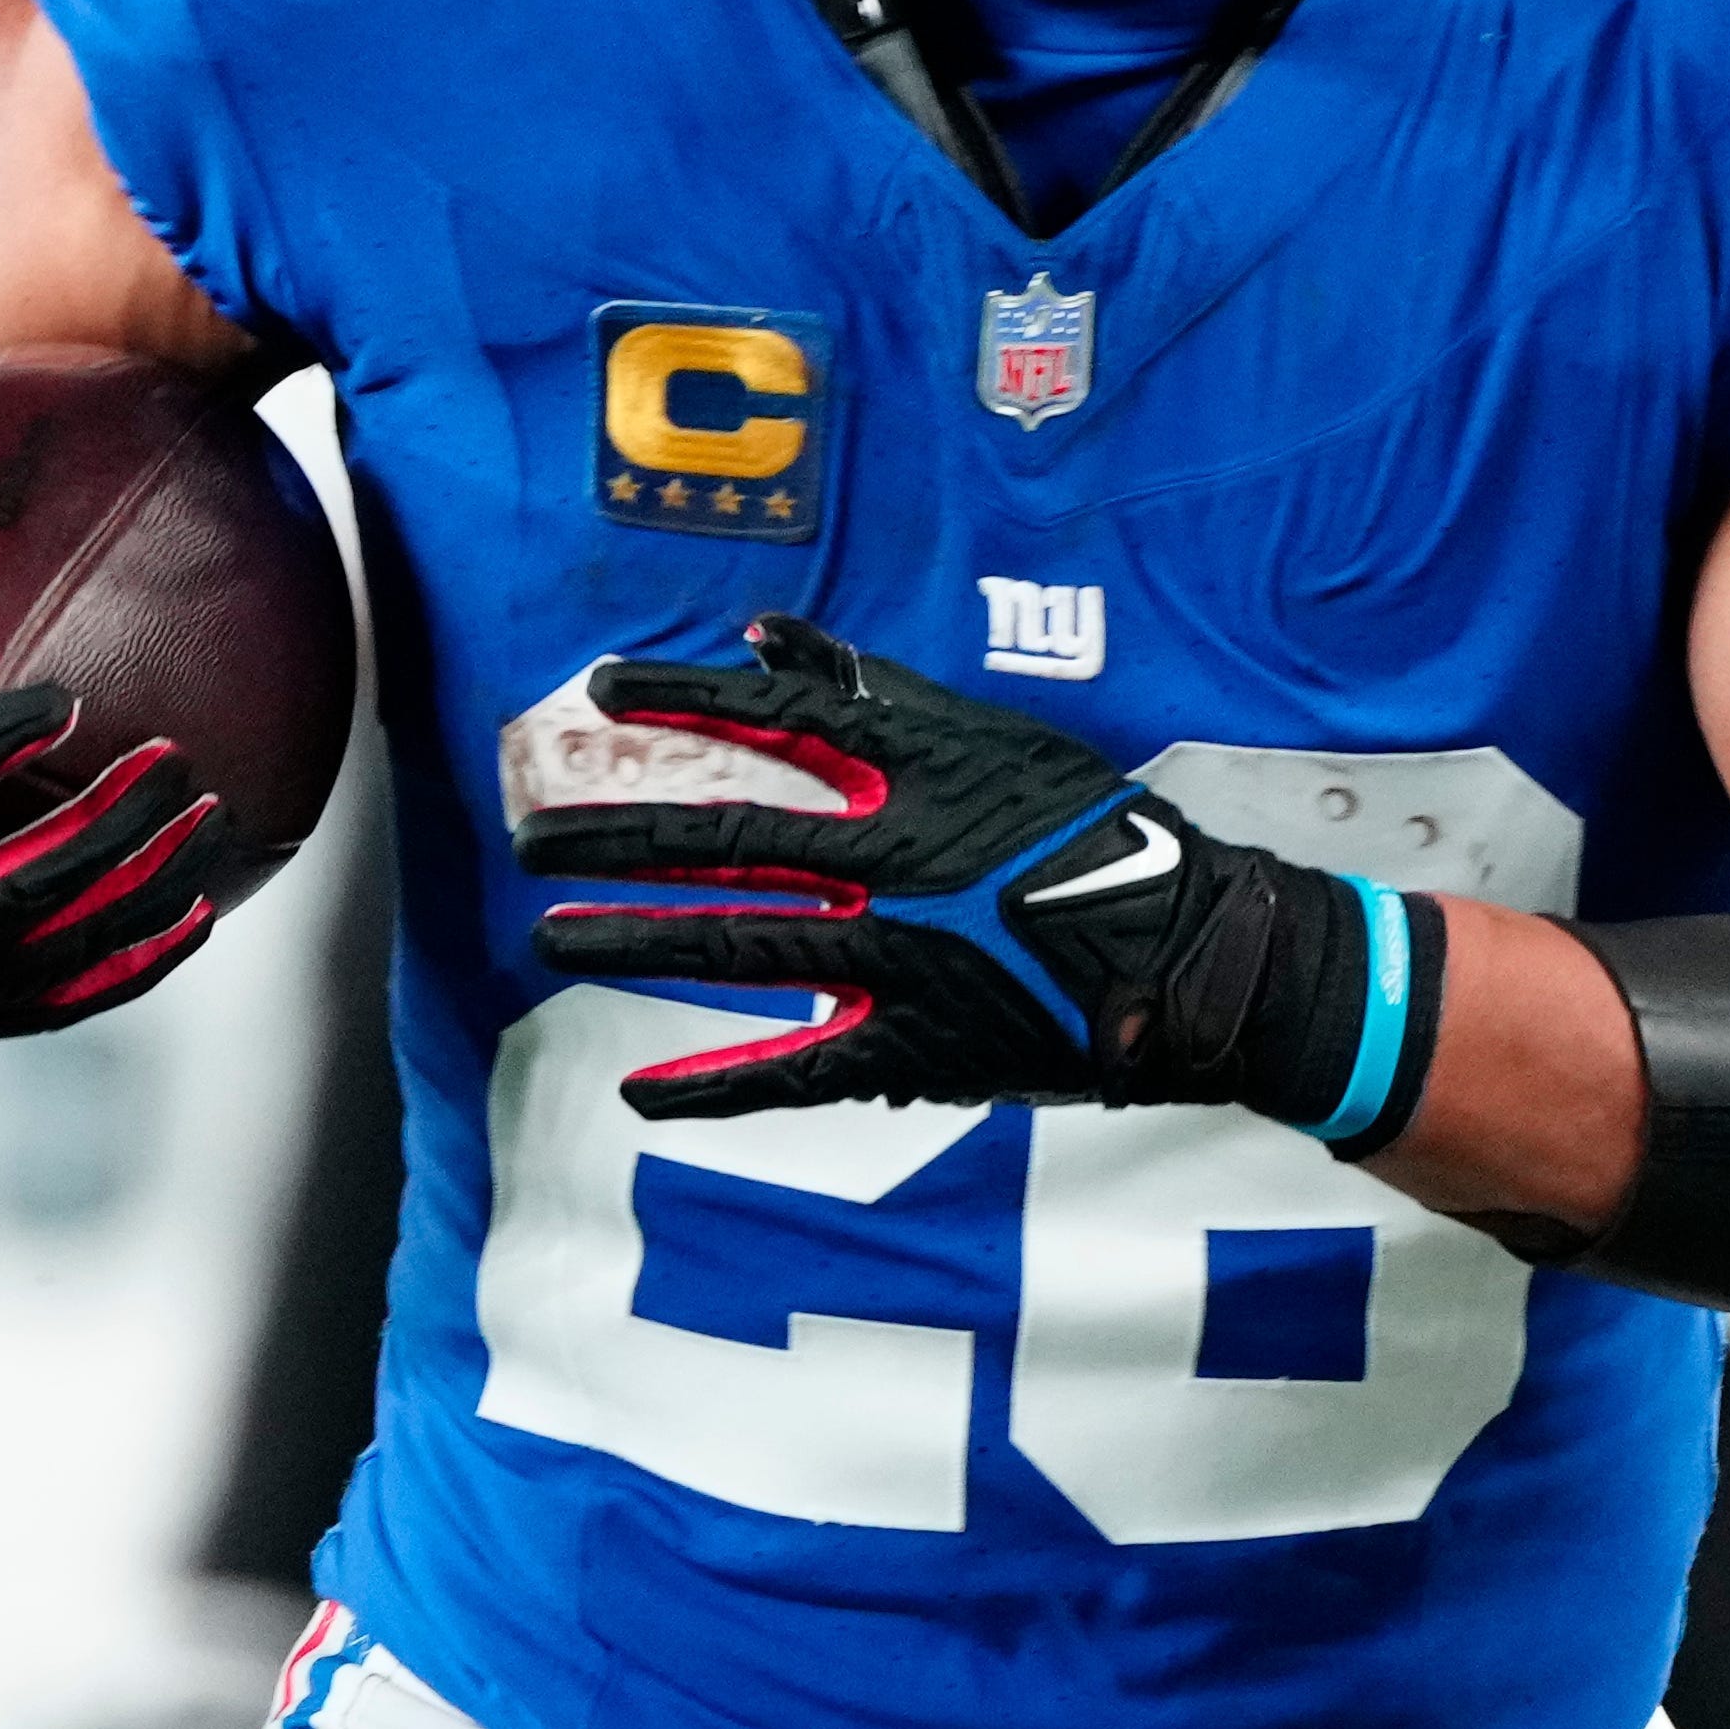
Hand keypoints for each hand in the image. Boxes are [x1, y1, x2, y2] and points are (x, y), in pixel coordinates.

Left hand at [519, 614, 1433, 1142]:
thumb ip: (876, 689)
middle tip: (530, 839)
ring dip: (639, 944)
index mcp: (925, 775)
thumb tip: (768, 635)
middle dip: (620, 839)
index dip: (686, 698)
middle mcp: (901, 861)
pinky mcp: (919, 1044)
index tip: (600, 688)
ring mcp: (904, 957)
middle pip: (733, 840)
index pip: (781, 720)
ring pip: (746, 947)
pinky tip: (641, 1093)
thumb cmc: (1094, 834)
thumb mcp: (994, 739)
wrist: (1199, 960)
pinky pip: (803, 1069)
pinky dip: (721, 1089)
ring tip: (550, 940)